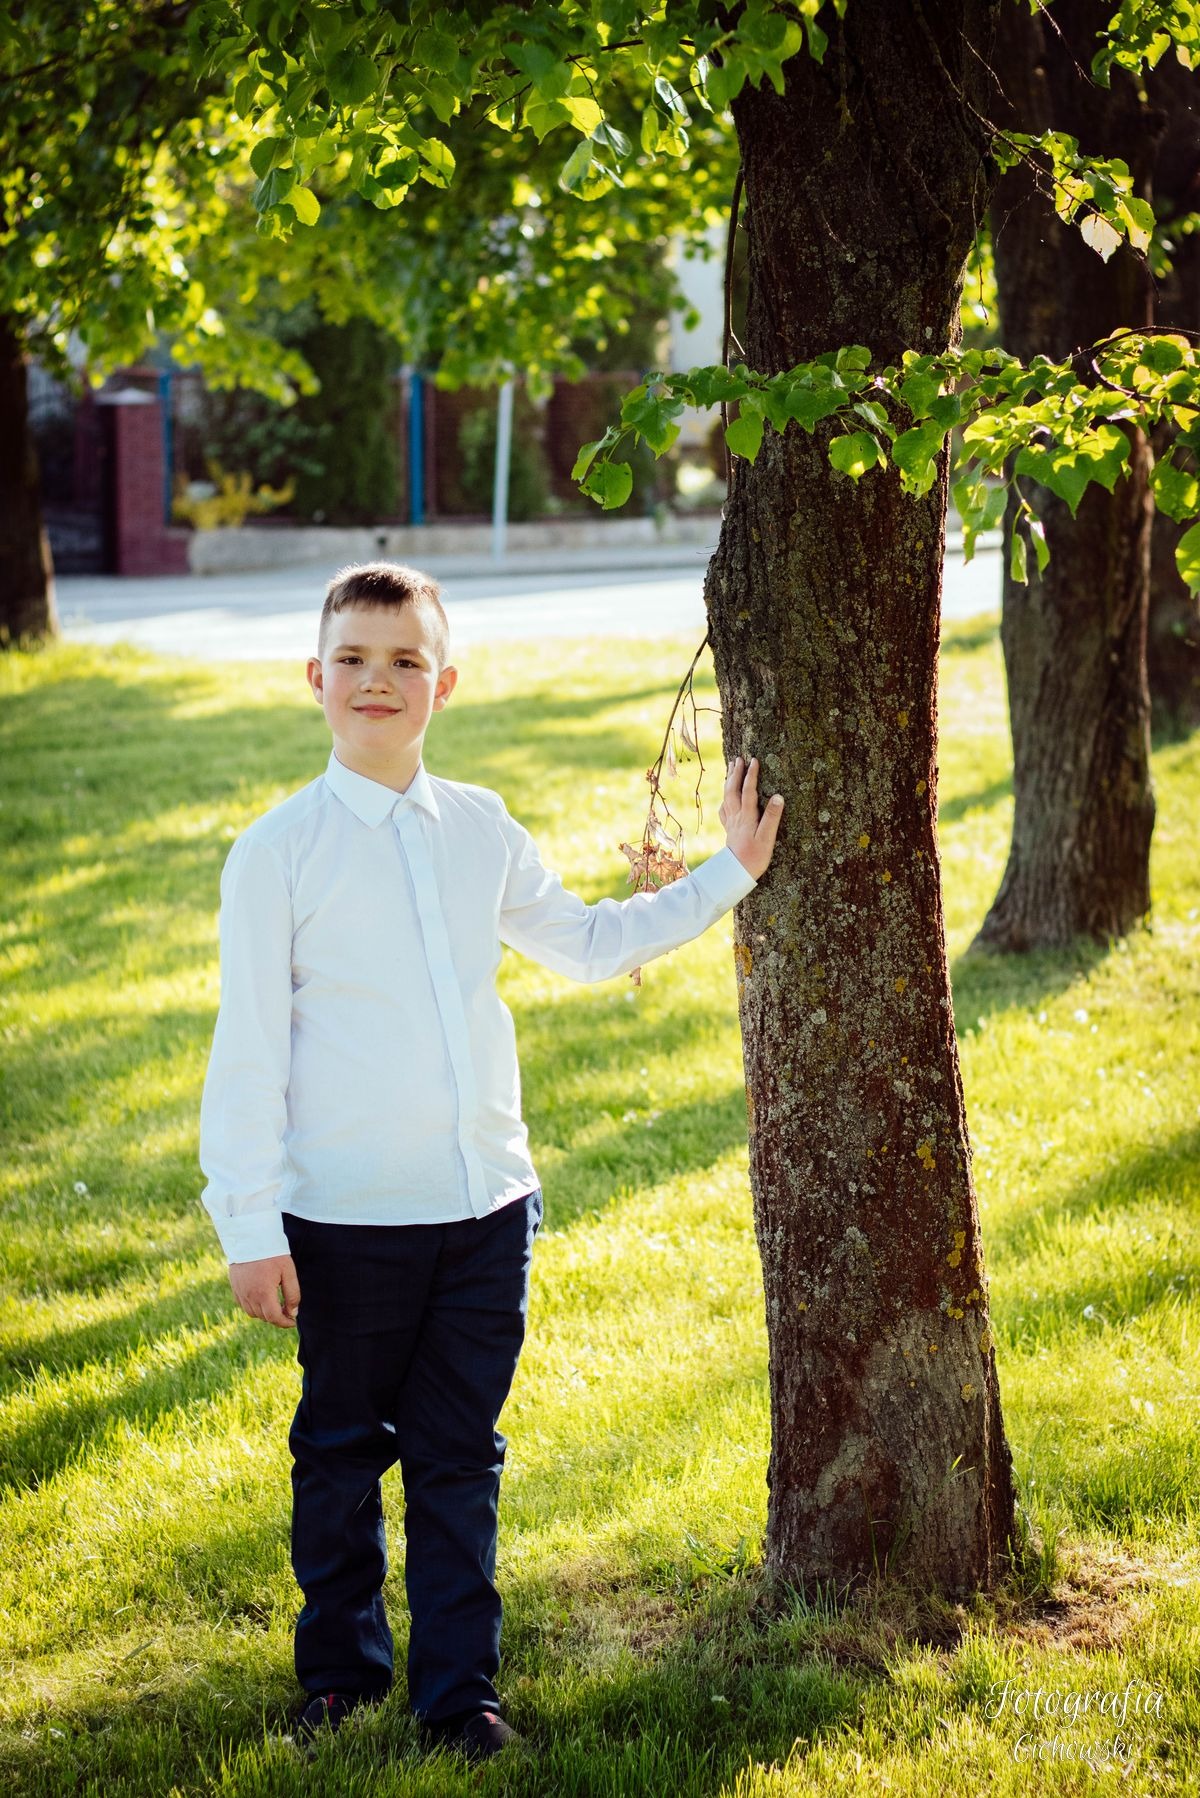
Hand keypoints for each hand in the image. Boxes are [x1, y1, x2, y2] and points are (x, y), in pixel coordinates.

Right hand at [228, 1254, 300, 1327]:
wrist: (250, 1238)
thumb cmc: (272, 1254)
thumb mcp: (288, 1271)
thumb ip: (292, 1293)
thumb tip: (293, 1312)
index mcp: (263, 1293)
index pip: (274, 1318)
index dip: (285, 1323)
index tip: (293, 1321)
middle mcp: (249, 1296)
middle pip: (264, 1317)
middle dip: (276, 1317)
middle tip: (287, 1310)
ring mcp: (240, 1293)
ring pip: (253, 1313)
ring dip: (264, 1313)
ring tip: (275, 1303)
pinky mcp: (235, 1288)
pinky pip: (244, 1305)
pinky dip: (253, 1307)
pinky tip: (261, 1298)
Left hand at [720, 755, 784, 879]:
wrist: (736, 873)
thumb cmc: (754, 857)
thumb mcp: (767, 838)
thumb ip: (772, 817)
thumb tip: (779, 796)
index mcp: (747, 817)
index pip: (749, 791)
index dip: (751, 775)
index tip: (754, 760)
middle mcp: (737, 817)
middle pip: (733, 790)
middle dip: (736, 773)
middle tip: (738, 759)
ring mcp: (731, 823)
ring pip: (727, 797)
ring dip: (729, 782)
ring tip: (731, 769)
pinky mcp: (730, 830)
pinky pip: (724, 810)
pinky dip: (725, 799)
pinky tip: (726, 798)